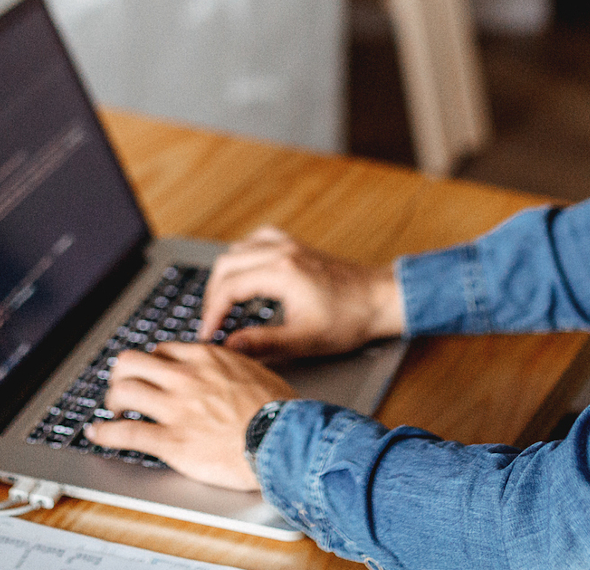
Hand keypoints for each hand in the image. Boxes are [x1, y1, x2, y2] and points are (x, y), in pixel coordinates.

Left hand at [86, 342, 293, 490]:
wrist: (283, 442)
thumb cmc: (279, 411)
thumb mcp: (257, 371)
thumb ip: (233, 366)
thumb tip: (229, 366)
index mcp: (205, 358)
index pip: (162, 350)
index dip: (152, 363)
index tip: (151, 374)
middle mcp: (184, 377)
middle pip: (131, 362)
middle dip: (122, 374)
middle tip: (122, 387)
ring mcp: (175, 408)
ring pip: (124, 391)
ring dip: (112, 401)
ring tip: (111, 410)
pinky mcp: (171, 440)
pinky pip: (126, 433)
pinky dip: (105, 433)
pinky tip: (97, 434)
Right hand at [196, 226, 403, 358]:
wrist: (381, 299)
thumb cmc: (350, 320)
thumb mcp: (305, 340)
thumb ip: (263, 343)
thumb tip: (230, 347)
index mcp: (281, 273)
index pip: (228, 288)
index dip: (212, 314)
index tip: (208, 335)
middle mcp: (281, 251)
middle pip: (226, 265)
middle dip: (213, 295)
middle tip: (213, 322)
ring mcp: (288, 245)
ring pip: (238, 250)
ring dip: (226, 276)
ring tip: (224, 304)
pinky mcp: (295, 246)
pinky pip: (256, 241)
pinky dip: (243, 258)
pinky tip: (245, 274)